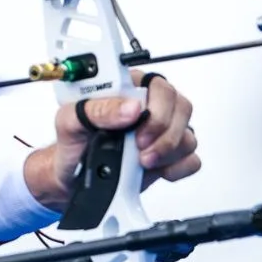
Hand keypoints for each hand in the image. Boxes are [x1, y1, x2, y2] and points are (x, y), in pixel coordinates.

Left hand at [24, 71, 198, 210]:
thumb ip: (98, 109)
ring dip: (167, 152)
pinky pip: (191, 159)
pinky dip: (177, 168)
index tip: (137, 126)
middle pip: (181, 108)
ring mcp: (162, 131)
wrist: (71, 176)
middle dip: (163, 133)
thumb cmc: (72, 142)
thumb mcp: (70, 120)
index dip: (156, 106)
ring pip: (188, 135)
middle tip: (140, 149)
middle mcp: (150, 106)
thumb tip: (131, 107)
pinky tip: (156, 170)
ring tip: (141, 163)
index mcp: (129, 87)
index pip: (159, 85)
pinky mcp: (169, 156)